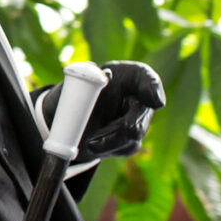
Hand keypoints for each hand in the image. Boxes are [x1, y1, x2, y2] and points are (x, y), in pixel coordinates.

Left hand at [36, 61, 165, 160]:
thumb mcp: (75, 82)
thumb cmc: (73, 94)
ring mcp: (136, 119)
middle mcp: (135, 96)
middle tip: (128, 130)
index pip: (145, 77)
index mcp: (124, 75)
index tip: (156, 101)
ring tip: (90, 141)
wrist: (65, 120)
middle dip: (134, 122)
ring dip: (111, 139)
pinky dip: (108, 148)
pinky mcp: (129, 141)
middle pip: (144, 110)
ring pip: (134, 133)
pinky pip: (126, 147)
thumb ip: (85, 75)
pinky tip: (93, 144)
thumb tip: (99, 72)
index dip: (152, 87)